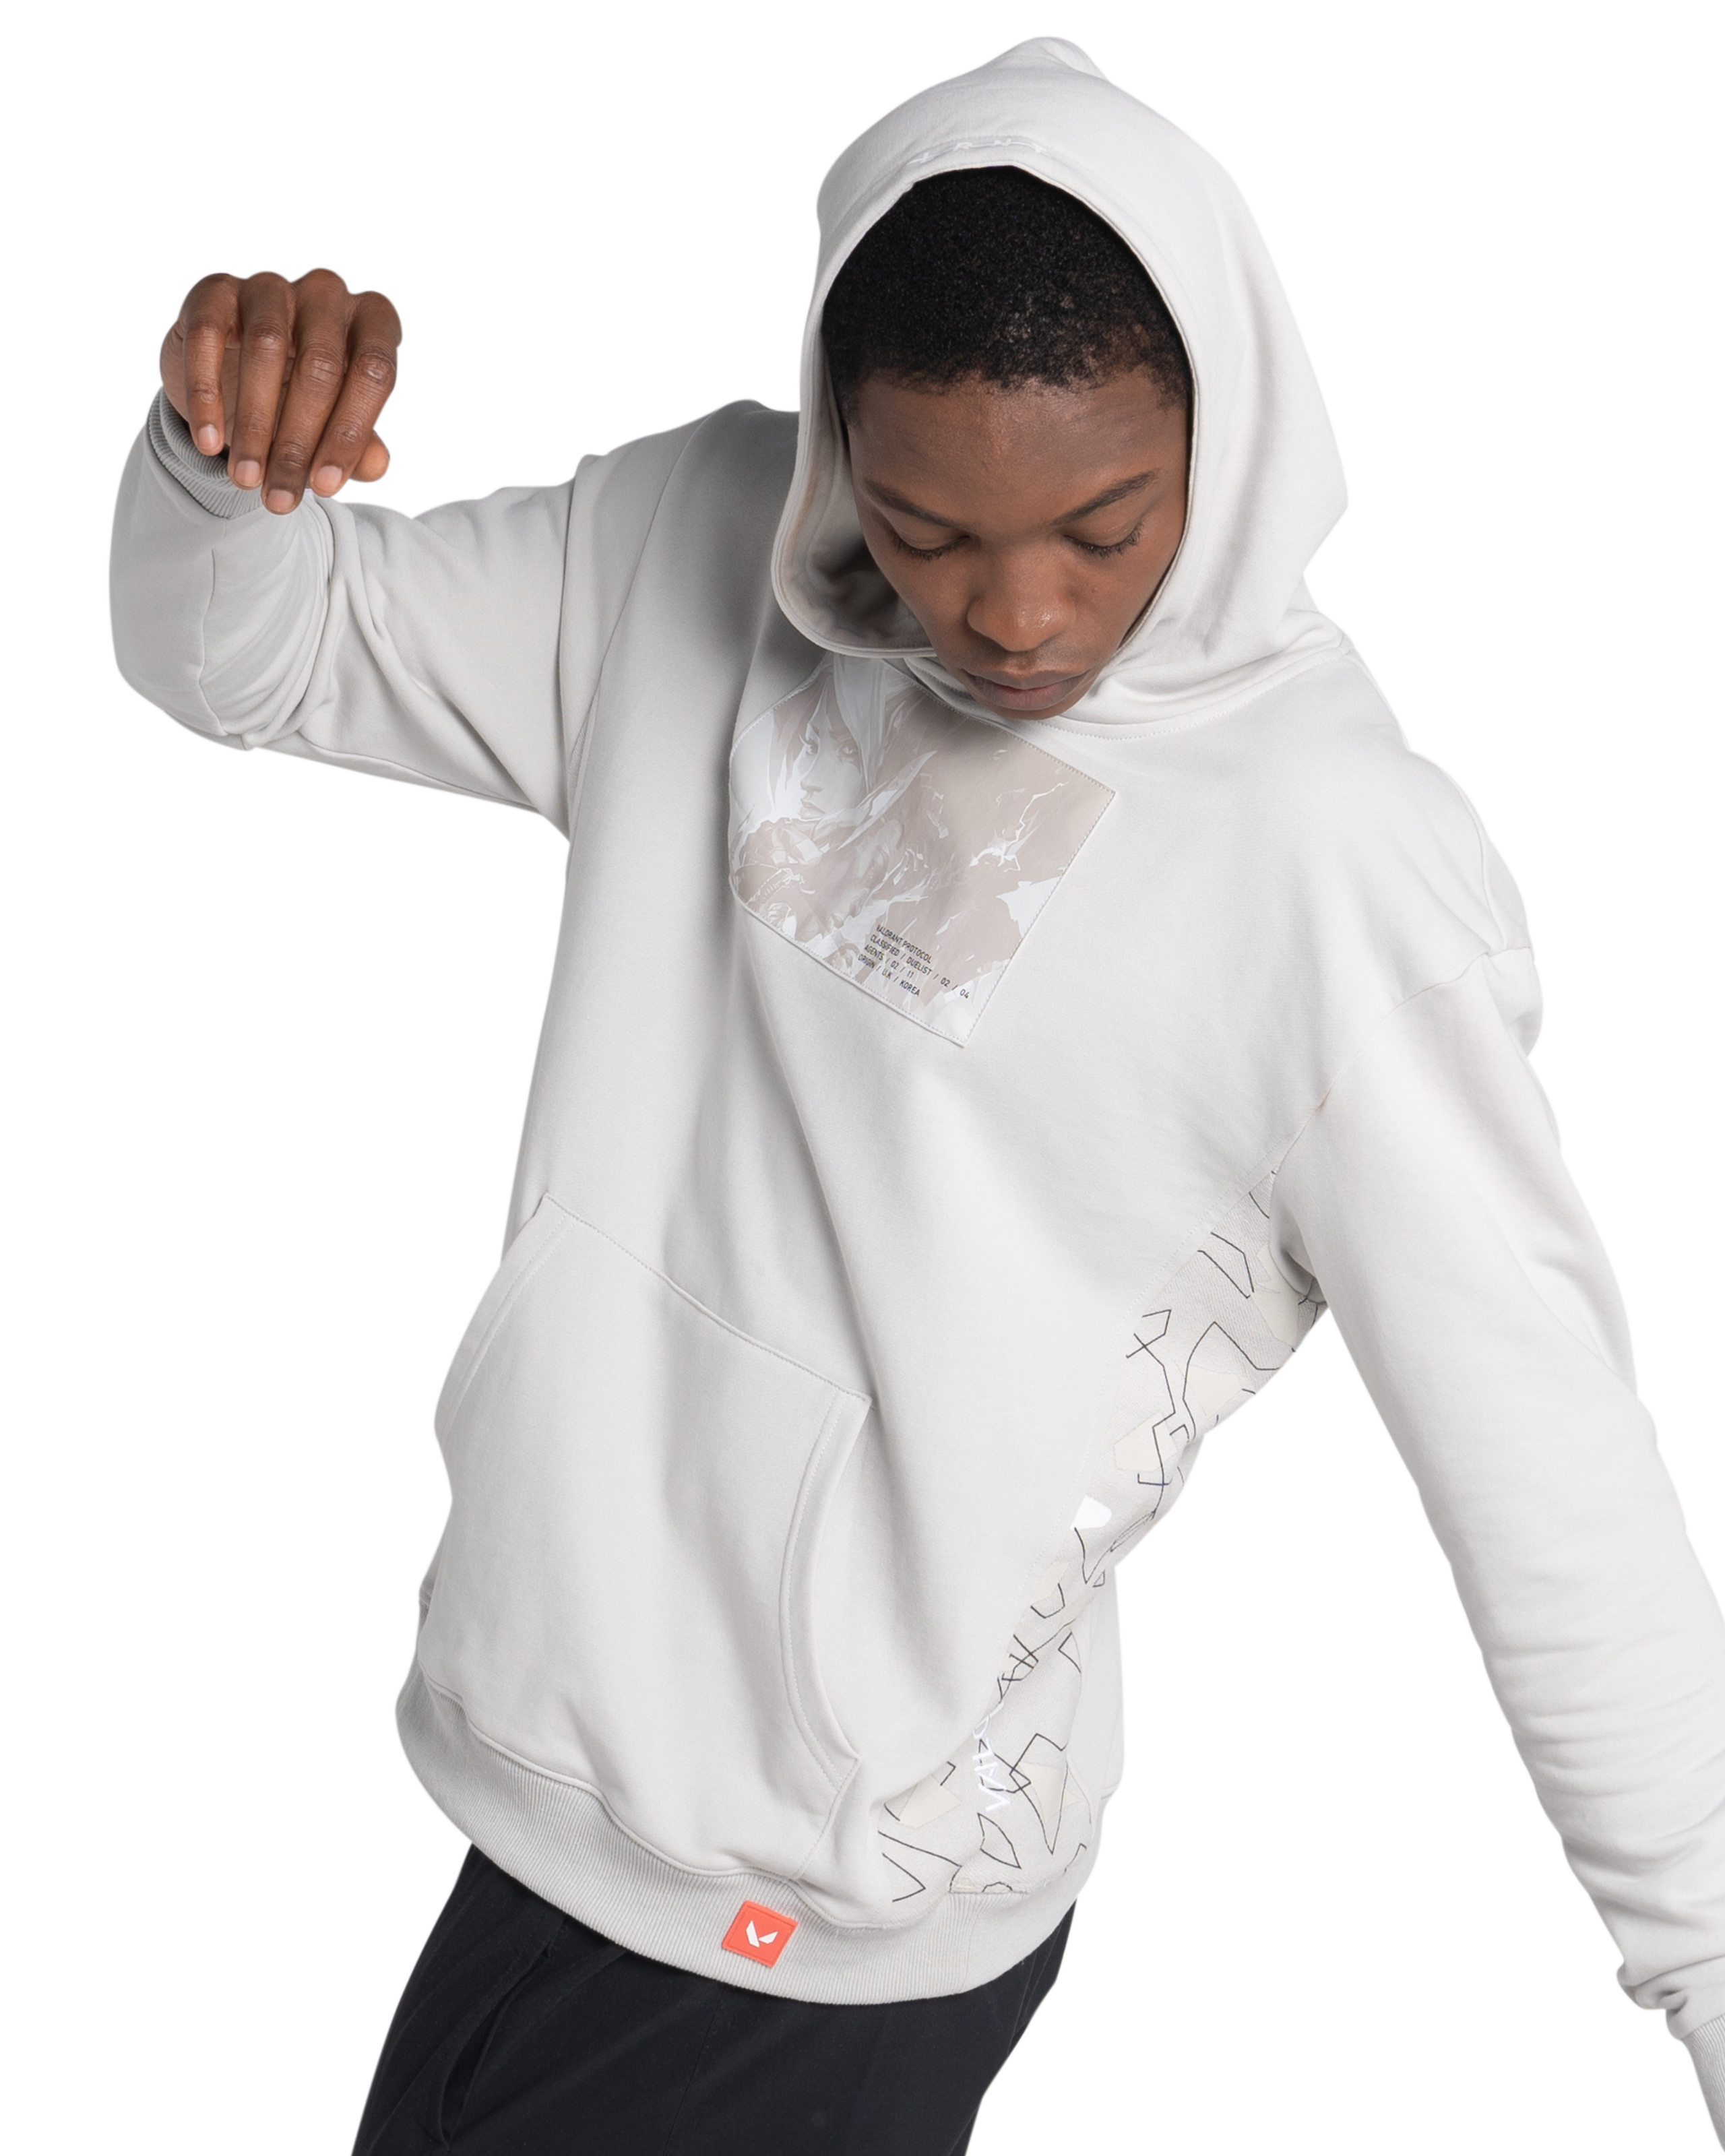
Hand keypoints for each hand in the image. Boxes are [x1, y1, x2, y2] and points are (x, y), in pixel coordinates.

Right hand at [159, 268, 401, 513]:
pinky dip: (206, 396)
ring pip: (265, 348)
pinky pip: (208, 336)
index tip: (324, 488)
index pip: (374, 372)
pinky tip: (208, 442)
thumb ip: (360, 445)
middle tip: (279, 498)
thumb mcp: (337, 425)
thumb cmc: (303, 399)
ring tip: (245, 479)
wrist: (237, 372)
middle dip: (297, 443)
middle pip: (319, 366)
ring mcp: (270, 285)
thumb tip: (377, 466)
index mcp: (372, 321)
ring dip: (254, 424)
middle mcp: (327, 293)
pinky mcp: (215, 290)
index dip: (348, 435)